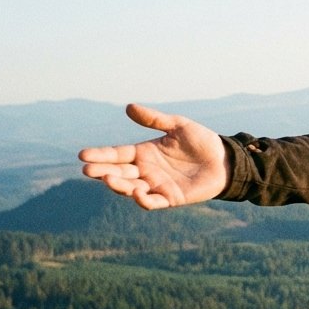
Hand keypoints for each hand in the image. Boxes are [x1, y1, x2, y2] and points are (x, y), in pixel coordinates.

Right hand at [78, 103, 227, 209]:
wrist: (225, 159)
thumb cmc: (201, 141)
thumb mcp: (178, 126)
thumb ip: (155, 119)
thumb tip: (129, 107)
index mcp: (144, 152)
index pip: (117, 154)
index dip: (101, 155)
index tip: (83, 155)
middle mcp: (146, 170)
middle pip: (119, 172)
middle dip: (102, 171)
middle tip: (87, 170)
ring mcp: (156, 185)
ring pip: (131, 188)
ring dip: (118, 185)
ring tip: (107, 178)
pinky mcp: (170, 198)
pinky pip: (152, 202)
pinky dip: (143, 199)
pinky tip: (136, 192)